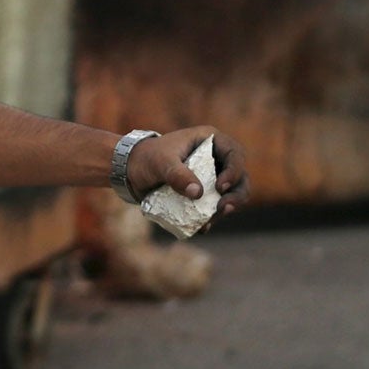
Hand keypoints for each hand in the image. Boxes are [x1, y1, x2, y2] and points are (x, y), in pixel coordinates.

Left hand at [127, 127, 250, 217]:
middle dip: (236, 195)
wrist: (128, 171)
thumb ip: (177, 175)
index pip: (235, 154)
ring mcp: (210, 177)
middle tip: (224, 208)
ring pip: (230, 195)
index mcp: (210, 141)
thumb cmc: (145, 159)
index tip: (220, 187)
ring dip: (226, 209)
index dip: (234, 171)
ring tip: (211, 221)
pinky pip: (214, 207)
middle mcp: (215, 158)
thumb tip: (197, 193)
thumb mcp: (160, 163)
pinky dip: (211, 218)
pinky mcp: (202, 193)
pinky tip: (202, 227)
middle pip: (240, 178)